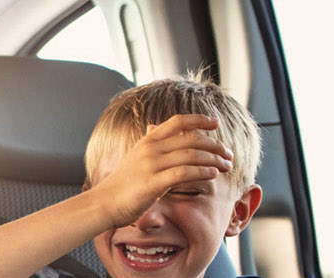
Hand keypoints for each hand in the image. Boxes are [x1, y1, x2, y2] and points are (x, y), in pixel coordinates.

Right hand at [88, 114, 233, 227]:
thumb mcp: (135, 156)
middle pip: (191, 139)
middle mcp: (150, 149)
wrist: (105, 202)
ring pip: (191, 155)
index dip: (199, 119)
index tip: (215, 122)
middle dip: (214, 145)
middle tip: (228, 154)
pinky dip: (202, 172)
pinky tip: (213, 175)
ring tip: (226, 166)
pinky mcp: (153, 183)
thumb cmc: (122, 182)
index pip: (178, 121)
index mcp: (148, 140)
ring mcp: (151, 165)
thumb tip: (154, 126)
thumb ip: (149, 143)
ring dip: (213, 159)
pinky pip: (184, 173)